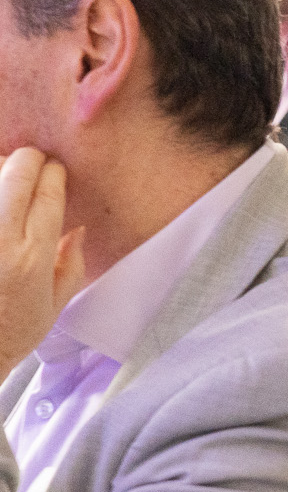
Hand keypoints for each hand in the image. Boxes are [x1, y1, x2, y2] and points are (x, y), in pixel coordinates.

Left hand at [0, 149, 84, 368]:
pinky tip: (0, 196)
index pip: (49, 193)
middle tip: (31, 162)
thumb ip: (70, 264)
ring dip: (2, 169)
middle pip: (16, 172)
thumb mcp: (54, 305)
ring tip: (7, 175)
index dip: (54, 173)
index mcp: (33, 257)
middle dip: (28, 159)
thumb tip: (75, 228)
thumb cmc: (9, 332)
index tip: (56, 170)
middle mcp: (2, 241)